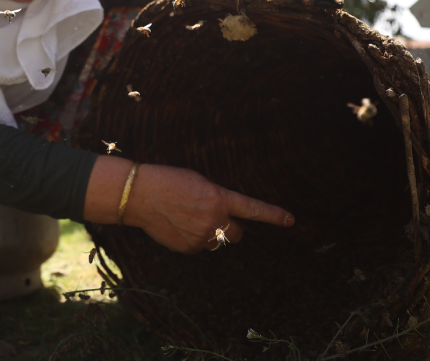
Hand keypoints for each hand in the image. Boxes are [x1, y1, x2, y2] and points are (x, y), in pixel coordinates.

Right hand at [83, 157, 293, 253]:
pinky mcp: (188, 248)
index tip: (290, 220)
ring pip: (216, 241)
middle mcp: (214, 220)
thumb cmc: (169, 181)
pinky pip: (199, 246)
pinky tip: (177, 225)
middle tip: (213, 217)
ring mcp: (201, 237)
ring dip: (209, 233)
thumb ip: (217, 198)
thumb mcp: (199, 182)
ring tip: (187, 218)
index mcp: (219, 198)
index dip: (273, 215)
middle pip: (237, 234)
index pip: (253, 209)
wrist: (140, 195)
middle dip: (230, 228)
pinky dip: (192, 239)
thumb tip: (224, 215)